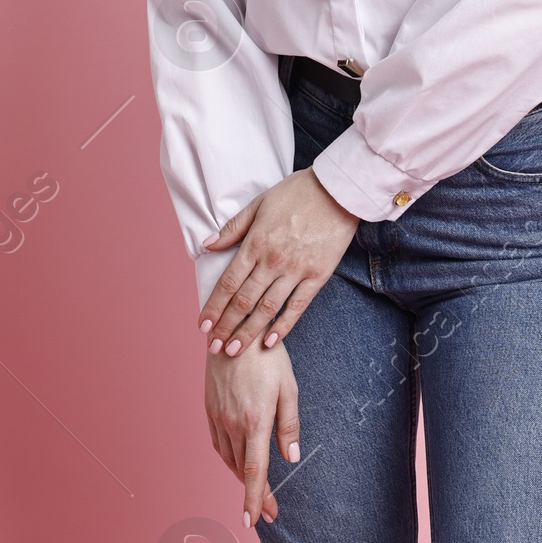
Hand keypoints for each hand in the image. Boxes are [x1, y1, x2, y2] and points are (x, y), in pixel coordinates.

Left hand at [201, 169, 357, 356]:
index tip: (203, 325)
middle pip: (244, 301)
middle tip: (214, 347)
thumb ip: (233, 228)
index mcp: (256, 243)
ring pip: (267, 309)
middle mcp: (273, 261)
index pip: (229, 283)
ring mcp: (296, 270)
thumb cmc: (296, 193)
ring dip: (248, 333)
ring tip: (234, 352)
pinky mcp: (318, 276)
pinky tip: (270, 342)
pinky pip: (297, 307)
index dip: (214, 307)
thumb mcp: (259, 204)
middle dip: (226, 327)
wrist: (338, 190)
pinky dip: (283, 326)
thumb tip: (206, 245)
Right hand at [205, 339, 299, 528]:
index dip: (255, 499)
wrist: (233, 329)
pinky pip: (218, 443)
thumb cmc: (268, 356)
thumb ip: (289, 427)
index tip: (254, 521)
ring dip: (242, 478)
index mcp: (255, 421)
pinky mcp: (209, 409)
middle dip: (255, 494)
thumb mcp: (289, 389)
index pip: (253, 471)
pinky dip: (229, 459)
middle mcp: (232, 423)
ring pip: (229, 459)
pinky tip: (239, 463)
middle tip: (269, 513)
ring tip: (257, 491)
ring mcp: (218, 417)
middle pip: (241, 470)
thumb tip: (290, 459)